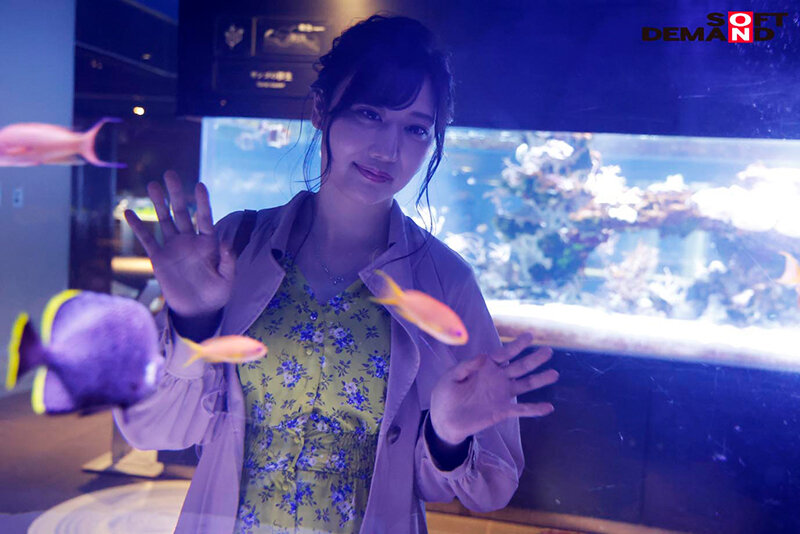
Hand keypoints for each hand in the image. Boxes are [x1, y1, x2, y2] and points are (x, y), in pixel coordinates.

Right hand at [124, 171, 235, 317]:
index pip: (205, 218)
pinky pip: (147, 240)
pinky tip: (129, 213)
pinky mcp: (158, 258)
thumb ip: (227, 261)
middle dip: (176, 194)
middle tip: (170, 173)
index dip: (202, 202)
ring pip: (164, 221)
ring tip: (152, 185)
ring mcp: (173, 248)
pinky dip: (138, 227)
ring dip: (158, 203)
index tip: (200, 185)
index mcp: (208, 243)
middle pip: (181, 213)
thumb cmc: (216, 294)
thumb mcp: (227, 280)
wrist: (198, 310)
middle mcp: (189, 241)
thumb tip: (226, 243)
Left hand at [430, 332, 558, 444]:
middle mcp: (497, 378)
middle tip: (548, 351)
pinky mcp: (502, 411)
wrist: (444, 418)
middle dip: (534, 359)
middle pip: (519, 366)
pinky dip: (534, 409)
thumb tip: (484, 356)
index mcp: (486, 366)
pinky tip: (549, 407)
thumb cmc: (446, 393)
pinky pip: (521, 410)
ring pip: (525, 385)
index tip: (530, 336)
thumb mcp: (451, 377)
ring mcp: (501, 394)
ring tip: (554, 374)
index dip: (517, 345)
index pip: (504, 353)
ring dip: (539, 380)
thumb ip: (467, 366)